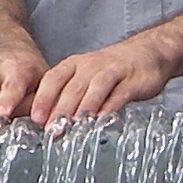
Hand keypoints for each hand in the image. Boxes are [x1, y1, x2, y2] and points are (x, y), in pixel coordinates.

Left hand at [29, 33, 177, 125]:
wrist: (147, 53)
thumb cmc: (110, 71)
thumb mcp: (84, 78)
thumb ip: (68, 97)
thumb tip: (48, 122)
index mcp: (74, 65)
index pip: (53, 79)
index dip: (43, 98)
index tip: (36, 118)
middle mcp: (90, 66)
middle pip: (72, 87)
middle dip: (60, 110)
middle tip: (52, 129)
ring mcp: (112, 71)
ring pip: (95, 88)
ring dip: (83, 108)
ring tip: (74, 125)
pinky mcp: (132, 80)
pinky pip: (119, 93)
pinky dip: (110, 106)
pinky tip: (102, 119)